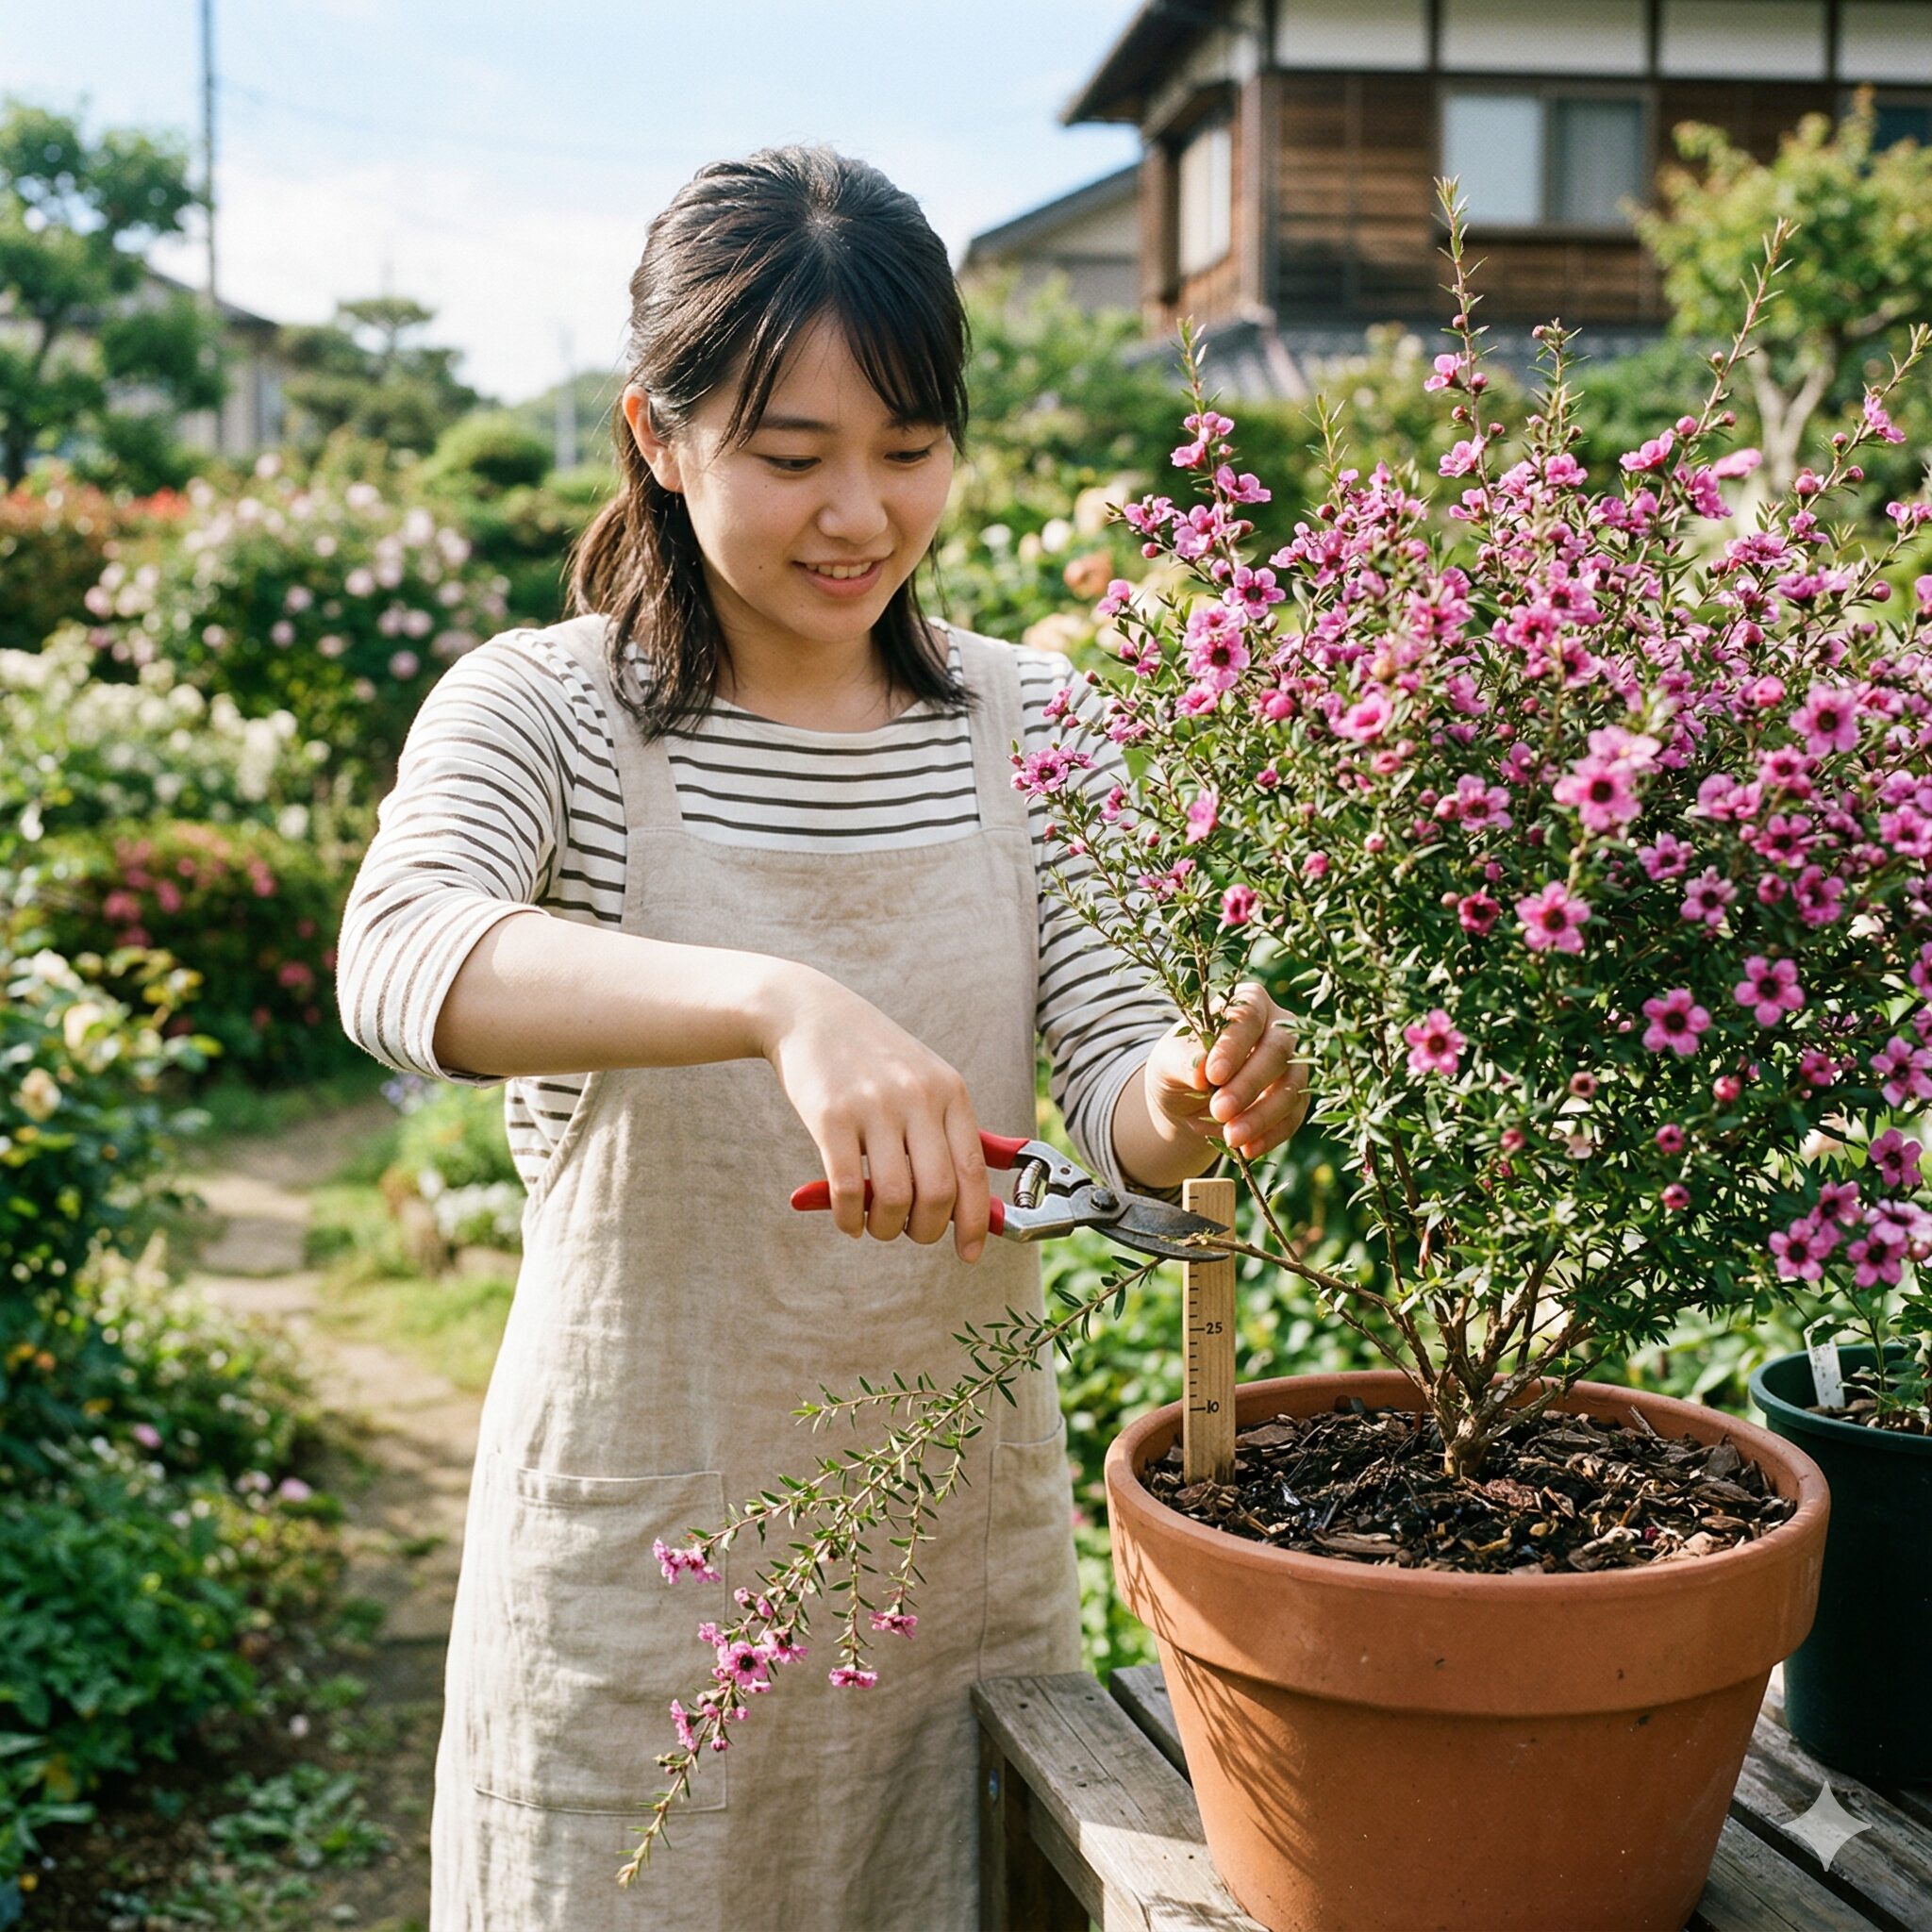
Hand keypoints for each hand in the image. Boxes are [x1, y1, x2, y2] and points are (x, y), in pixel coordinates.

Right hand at [759, 964, 991, 1261]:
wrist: (809, 1013)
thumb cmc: (872, 1057)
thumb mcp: (924, 1079)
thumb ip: (947, 1133)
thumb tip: (973, 1203)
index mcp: (951, 1091)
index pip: (973, 1172)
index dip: (976, 1222)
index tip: (969, 1253)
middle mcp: (918, 1097)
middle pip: (937, 1192)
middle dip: (926, 1230)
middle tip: (911, 1233)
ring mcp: (873, 1105)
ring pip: (892, 1197)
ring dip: (884, 1228)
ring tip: (875, 1225)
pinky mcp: (829, 1116)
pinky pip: (845, 1189)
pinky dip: (848, 1218)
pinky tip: (847, 1220)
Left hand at [1143, 983, 1309, 1160]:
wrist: (1189, 1100)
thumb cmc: (1181, 1066)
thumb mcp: (1168, 1060)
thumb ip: (1183, 1061)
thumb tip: (1201, 1072)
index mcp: (1247, 1002)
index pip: (1247, 1016)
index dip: (1233, 1046)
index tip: (1213, 1076)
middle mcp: (1279, 1026)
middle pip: (1278, 1050)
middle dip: (1249, 1084)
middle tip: (1220, 1111)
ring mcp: (1293, 1062)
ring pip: (1292, 1086)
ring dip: (1262, 1115)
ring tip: (1232, 1138)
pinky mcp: (1296, 1097)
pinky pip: (1293, 1117)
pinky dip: (1271, 1135)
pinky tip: (1248, 1149)